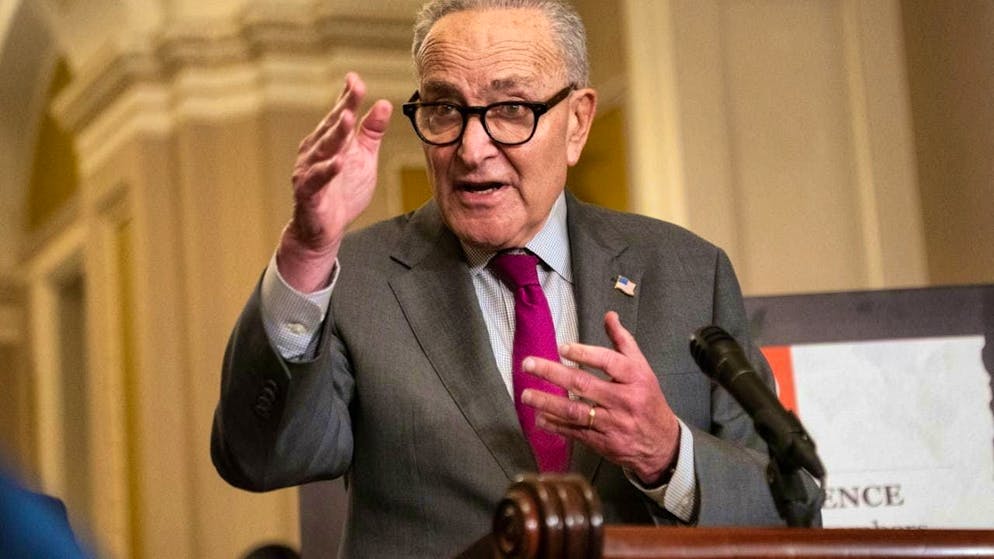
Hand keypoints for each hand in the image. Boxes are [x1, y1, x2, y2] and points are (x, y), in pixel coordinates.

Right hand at [277, 72, 392, 291]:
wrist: (323, 231)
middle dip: (343, 107)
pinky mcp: (308, 194)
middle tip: (355, 88)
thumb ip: (372, 133)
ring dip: (334, 134)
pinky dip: (327, 170)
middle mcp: (315, 151)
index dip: (347, 96)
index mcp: (329, 141)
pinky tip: (338, 162)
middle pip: (331, 126)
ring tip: (347, 118)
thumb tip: (383, 103)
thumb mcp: (363, 158)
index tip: (355, 78)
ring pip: (323, 149)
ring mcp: (309, 171)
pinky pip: (317, 180)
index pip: (339, 114)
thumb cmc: (342, 192)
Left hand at [521, 311, 679, 483]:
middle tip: (529, 364)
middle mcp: (624, 400)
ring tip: (527, 394)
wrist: (662, 444)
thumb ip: (623, 342)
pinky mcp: (603, 443)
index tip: (562, 348)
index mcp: (635, 378)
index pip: (609, 362)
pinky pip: (575, 432)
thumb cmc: (648, 400)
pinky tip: (539, 418)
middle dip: (553, 373)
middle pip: (584, 384)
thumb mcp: (643, 369)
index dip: (584, 353)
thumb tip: (609, 316)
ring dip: (548, 402)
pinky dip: (556, 426)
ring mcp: (613, 423)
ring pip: (575, 411)